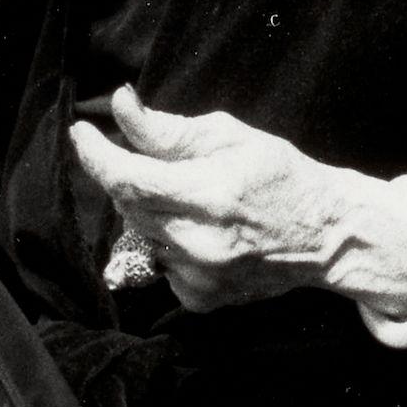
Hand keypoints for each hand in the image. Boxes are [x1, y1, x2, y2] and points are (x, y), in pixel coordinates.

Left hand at [70, 86, 406, 342]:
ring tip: (192, 199)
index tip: (81, 132)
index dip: (96, 156)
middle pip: (128, 205)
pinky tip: (203, 233)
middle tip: (157, 164)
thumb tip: (121, 106)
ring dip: (151, 210)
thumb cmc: (281, 176)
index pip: (128, 178)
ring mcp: (199, 276)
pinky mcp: (200, 299)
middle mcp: (199, 242)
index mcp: (209, 194)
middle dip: (129, 178)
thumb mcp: (231, 138)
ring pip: (140, 234)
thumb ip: (169, 130)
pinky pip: (159, 263)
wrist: (325, 236)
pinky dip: (167, 242)